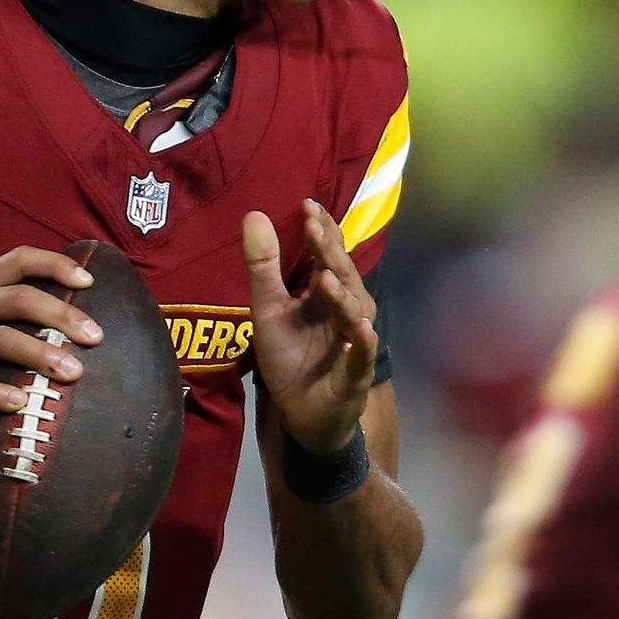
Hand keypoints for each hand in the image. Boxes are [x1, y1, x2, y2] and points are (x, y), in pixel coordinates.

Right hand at [0, 247, 102, 422]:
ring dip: (41, 355)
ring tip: (74, 372)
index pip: (18, 260)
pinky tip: (20, 403)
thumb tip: (69, 313)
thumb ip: (2, 303)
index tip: (90, 282)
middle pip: (19, 300)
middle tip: (97, 337)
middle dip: (63, 316)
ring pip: (0, 340)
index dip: (56, 265)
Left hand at [243, 202, 376, 455]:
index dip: (320, 231)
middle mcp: (346, 310)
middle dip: (329, 253)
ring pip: (355, 313)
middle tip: (315, 227)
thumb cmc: (290, 358)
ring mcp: (354, 342)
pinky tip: (362, 331)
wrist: (303, 414)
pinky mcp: (355, 374)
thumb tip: (254, 213)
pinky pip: (363, 357)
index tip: (306, 205)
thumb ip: (263, 266)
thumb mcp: (268, 310)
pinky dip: (364, 344)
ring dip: (343, 296)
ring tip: (327, 279)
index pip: (327, 254)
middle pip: (342, 277)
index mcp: (326, 293)